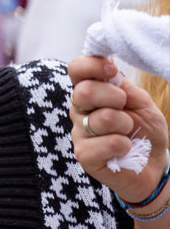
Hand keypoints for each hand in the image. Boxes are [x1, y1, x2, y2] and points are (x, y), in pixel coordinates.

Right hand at [69, 55, 169, 203]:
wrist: (152, 165)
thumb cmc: (144, 131)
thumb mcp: (140, 102)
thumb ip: (122, 85)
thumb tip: (107, 62)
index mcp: (91, 92)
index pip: (76, 69)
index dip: (92, 65)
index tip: (112, 71)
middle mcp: (80, 110)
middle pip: (84, 91)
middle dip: (115, 98)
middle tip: (126, 110)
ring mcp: (79, 132)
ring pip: (100, 119)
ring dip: (124, 125)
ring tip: (128, 134)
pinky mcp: (83, 155)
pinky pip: (104, 143)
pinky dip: (123, 145)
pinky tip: (124, 149)